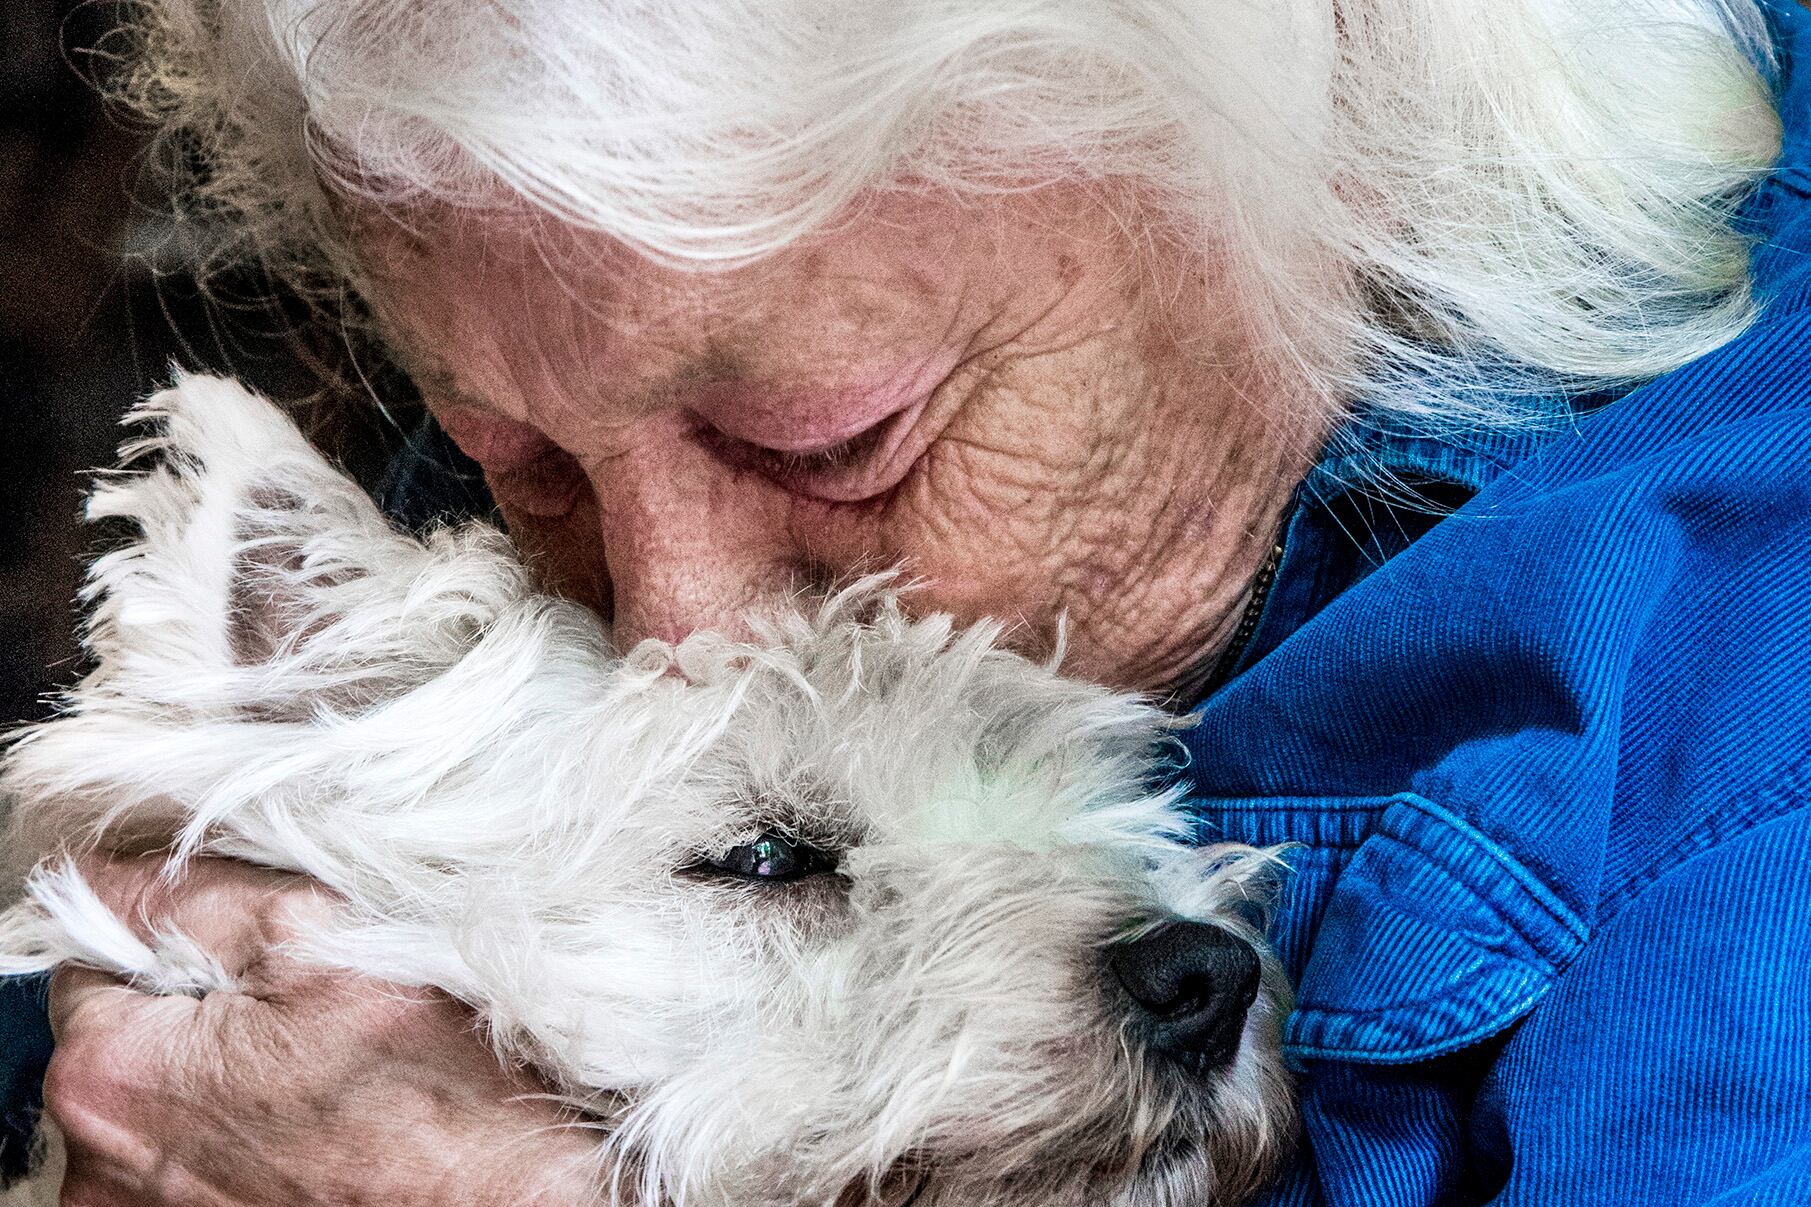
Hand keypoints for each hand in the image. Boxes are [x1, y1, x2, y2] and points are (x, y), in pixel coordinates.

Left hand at [42, 855, 600, 1205]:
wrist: (512, 1203)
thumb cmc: (435, 1087)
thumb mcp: (317, 937)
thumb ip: (190, 896)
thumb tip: (105, 875)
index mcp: (111, 1075)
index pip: (97, 959)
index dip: (189, 936)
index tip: (272, 953)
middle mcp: (101, 1172)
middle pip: (131, 1041)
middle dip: (210, 1015)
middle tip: (316, 1016)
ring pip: (171, 1108)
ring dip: (234, 1084)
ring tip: (332, 1083)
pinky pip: (202, 1169)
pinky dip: (254, 1145)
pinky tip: (329, 1136)